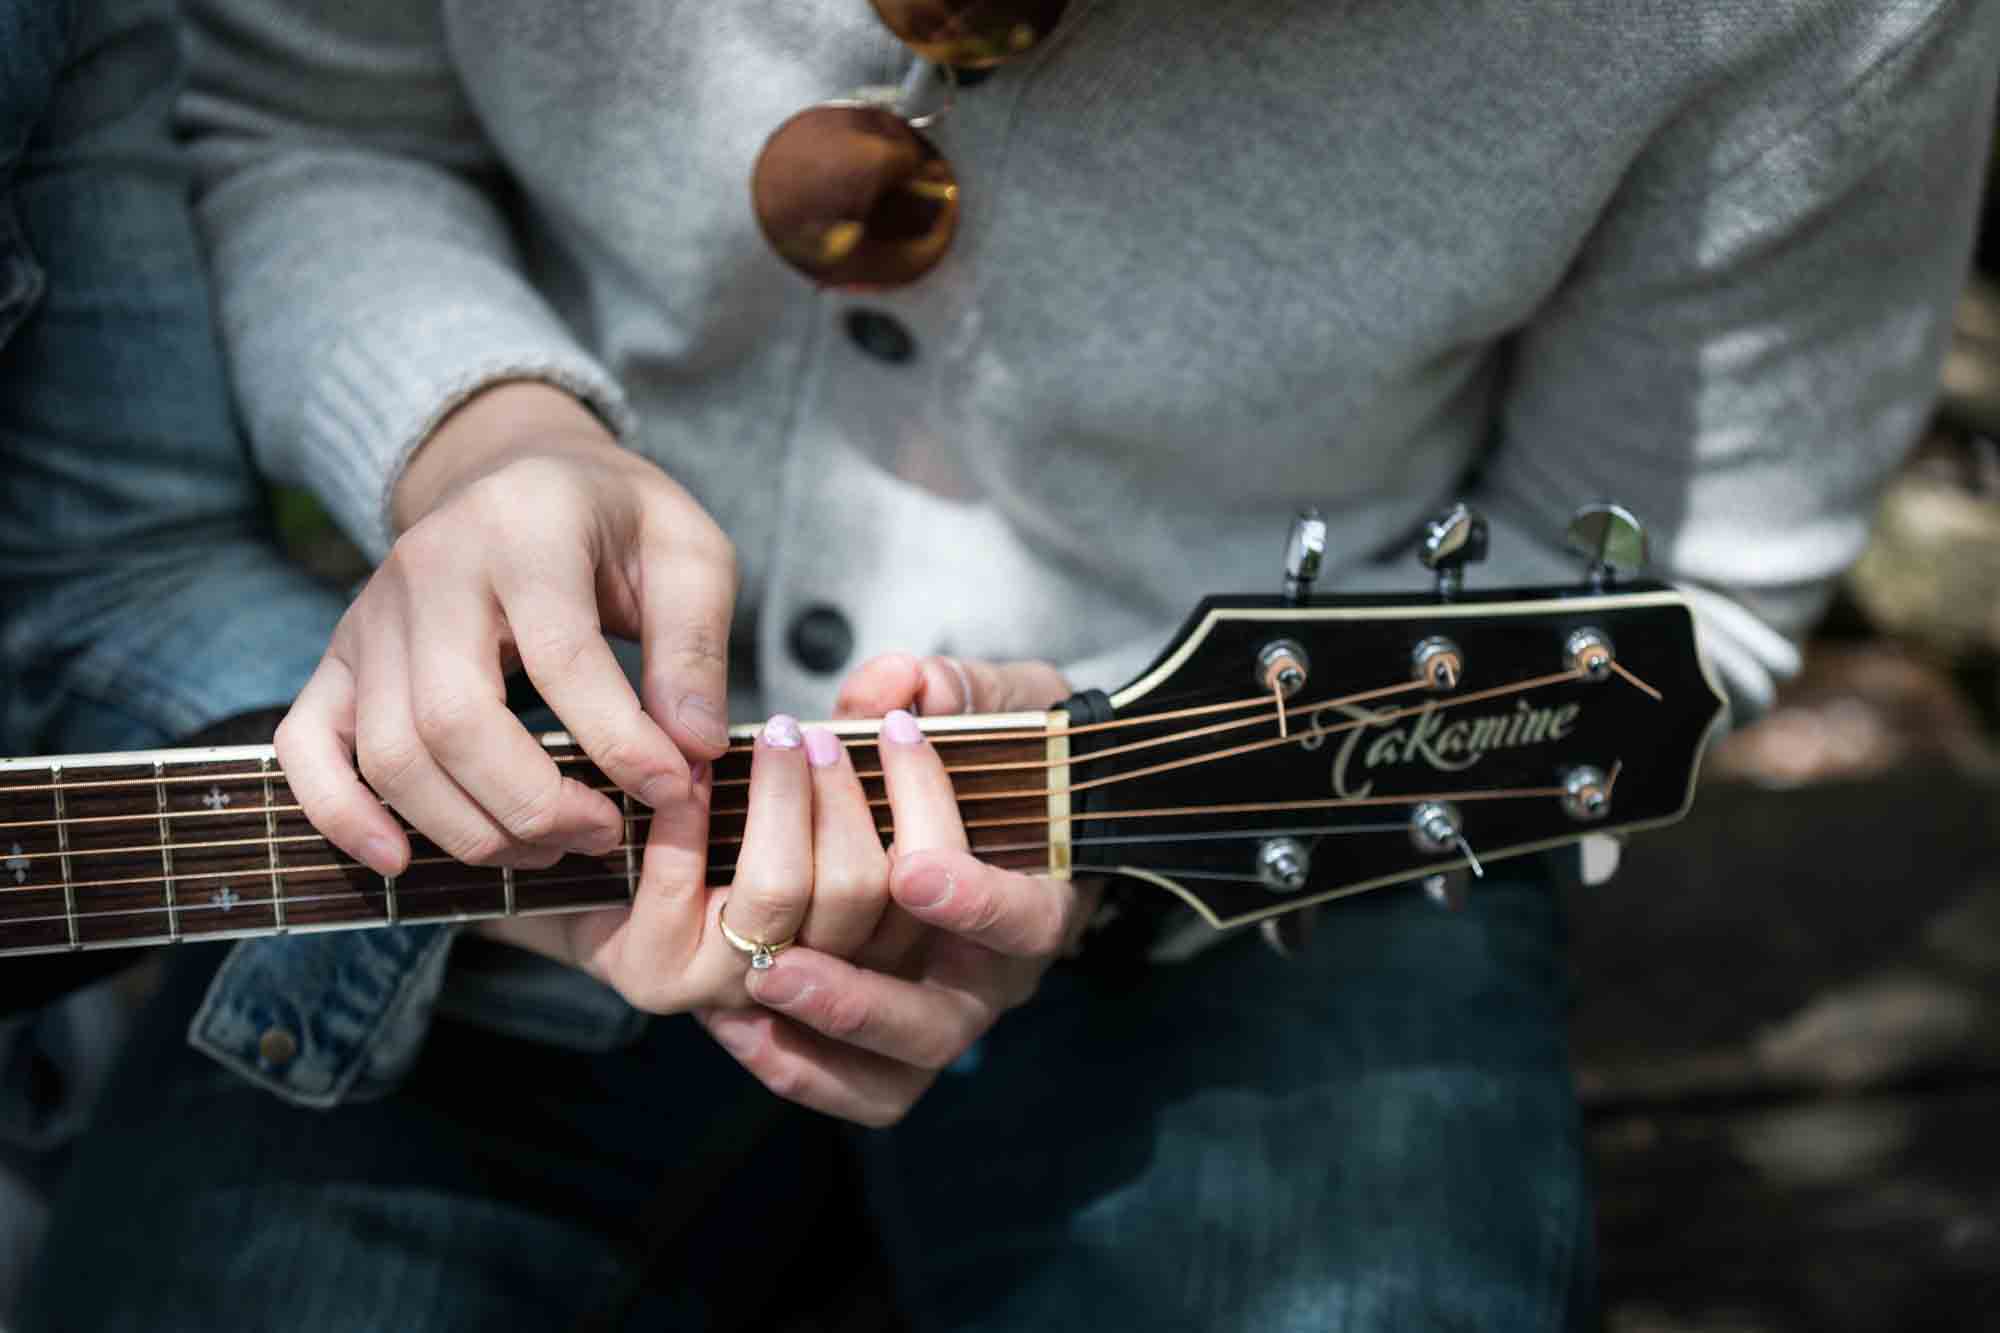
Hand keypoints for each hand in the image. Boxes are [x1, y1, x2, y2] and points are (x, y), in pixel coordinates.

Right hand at [277, 381, 736, 878]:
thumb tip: (694, 751)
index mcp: (524, 526)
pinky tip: (401, 863)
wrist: (521, 472)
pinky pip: (306, 745)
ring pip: (391, 752)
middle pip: (455, 719)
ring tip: (552, 848)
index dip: (621, 743)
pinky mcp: (337, 658)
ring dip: (471, 828)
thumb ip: (695, 649)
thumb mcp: (689, 555)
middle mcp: (429, 567)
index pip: (559, 656)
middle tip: (607, 834)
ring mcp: (370, 616)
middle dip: (537, 802)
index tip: (674, 789)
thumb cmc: (618, 523)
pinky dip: (342, 815)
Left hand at [698, 654, 1095, 1126]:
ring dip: (813, 1028)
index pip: (1025, 921)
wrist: (989, 819)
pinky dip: (798, 1065)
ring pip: (892, 1065)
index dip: (974, 902)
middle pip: (939, 1022)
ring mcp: (940, 1018)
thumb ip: (961, 692)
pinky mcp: (890, 1049)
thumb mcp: (1003, 706)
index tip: (912, 870)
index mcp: (1039, 901)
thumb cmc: (1005, 762)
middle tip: (781, 961)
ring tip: (752, 983)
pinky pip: (853, 1090)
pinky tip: (737, 1022)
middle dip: (856, 996)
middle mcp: (992, 978)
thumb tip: (908, 683)